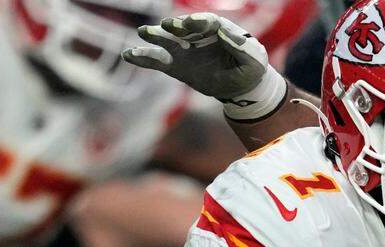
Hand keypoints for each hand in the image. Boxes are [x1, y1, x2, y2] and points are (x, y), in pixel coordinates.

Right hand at [122, 13, 284, 118]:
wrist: (242, 87)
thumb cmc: (251, 68)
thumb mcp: (255, 60)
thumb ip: (241, 47)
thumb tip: (223, 33)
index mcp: (218, 29)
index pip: (207, 21)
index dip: (198, 21)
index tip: (190, 24)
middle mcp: (198, 36)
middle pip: (183, 27)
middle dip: (174, 26)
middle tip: (167, 26)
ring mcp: (185, 50)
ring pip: (167, 41)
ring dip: (155, 36)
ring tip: (143, 33)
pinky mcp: (177, 66)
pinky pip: (158, 61)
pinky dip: (144, 58)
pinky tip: (130, 54)